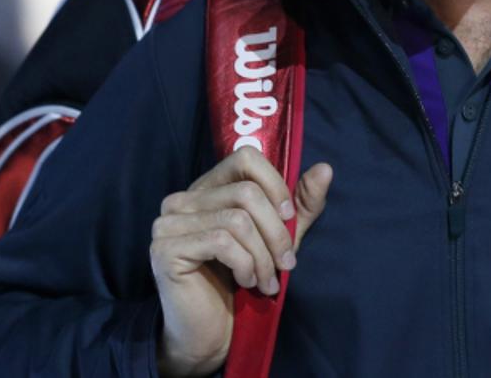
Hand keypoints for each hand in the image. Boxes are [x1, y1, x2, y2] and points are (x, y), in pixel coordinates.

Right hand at [149, 146, 332, 376]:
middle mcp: (183, 199)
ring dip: (263, 255)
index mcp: (209, 188)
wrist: (214, 331)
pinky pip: (221, 243)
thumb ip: (302, 203)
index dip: (275, 185)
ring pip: (237, 220)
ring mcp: (169, 222)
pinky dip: (245, 265)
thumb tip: (325, 168)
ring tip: (268, 279)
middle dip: (276, 232)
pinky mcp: (165, 249)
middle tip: (287, 263)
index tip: (290, 219)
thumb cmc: (247, 278)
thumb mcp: (282, 236)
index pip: (245, 158)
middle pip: (246, 192)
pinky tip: (247, 282)